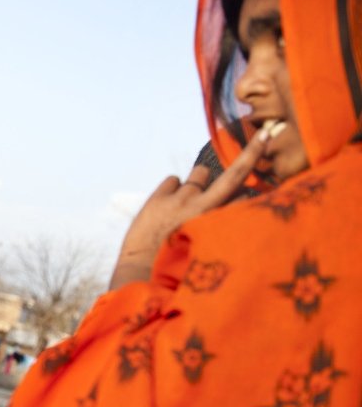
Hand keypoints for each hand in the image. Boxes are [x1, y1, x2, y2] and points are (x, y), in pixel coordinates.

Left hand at [109, 128, 271, 288]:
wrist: (140, 272)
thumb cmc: (176, 266)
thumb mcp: (207, 250)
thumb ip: (221, 229)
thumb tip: (239, 206)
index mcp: (216, 224)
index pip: (244, 199)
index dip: (247, 194)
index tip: (261, 181)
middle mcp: (201, 208)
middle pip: (233, 175)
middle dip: (251, 153)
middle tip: (265, 135)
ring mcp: (179, 200)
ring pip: (199, 175)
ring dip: (197, 184)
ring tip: (185, 204)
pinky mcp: (158, 198)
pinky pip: (173, 180)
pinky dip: (172, 189)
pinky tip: (166, 206)